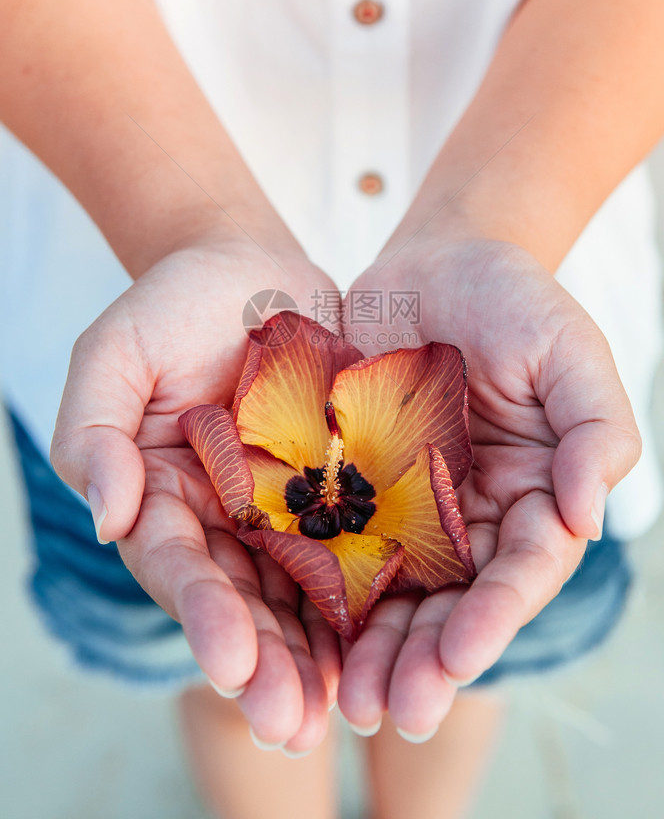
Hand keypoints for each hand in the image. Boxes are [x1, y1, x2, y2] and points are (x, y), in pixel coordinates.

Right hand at [50, 238, 340, 751]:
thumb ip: (95, 432)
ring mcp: (286, 511)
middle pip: (242, 601)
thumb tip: (107, 517)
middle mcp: (225, 520)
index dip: (202, 615)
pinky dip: (373, 598)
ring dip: (321, 657)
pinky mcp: (343, 490)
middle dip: (265, 664)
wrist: (251, 268)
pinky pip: (359, 547)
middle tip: (292, 722)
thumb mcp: (114, 354)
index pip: (178, 567)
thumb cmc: (172, 305)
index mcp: (164, 498)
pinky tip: (397, 643)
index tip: (231, 663)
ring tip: (344, 712)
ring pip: (303, 594)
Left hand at [337, 237, 640, 735]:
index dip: (495, 617)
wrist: (434, 261)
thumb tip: (590, 514)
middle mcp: (472, 516)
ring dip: (371, 650)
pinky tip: (295, 634)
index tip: (458, 657)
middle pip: (454, 601)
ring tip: (346, 704)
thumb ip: (596, 427)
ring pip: (393, 592)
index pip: (522, 569)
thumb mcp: (570, 349)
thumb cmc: (514, 299)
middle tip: (390, 711)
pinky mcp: (352, 486)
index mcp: (534, 495)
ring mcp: (409, 505)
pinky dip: (320, 592)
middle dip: (426, 659)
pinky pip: (335, 544)